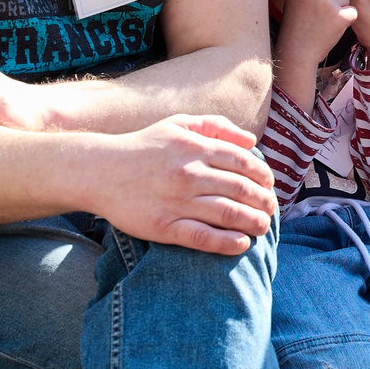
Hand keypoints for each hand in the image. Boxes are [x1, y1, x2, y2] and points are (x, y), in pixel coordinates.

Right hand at [95, 115, 277, 255]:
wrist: (99, 171)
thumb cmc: (143, 147)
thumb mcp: (178, 124)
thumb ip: (215, 127)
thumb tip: (250, 141)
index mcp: (195, 148)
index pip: (244, 163)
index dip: (264, 177)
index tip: (269, 186)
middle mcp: (190, 174)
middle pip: (242, 189)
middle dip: (264, 202)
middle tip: (270, 210)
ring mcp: (177, 201)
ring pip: (228, 213)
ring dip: (253, 222)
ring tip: (262, 227)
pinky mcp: (164, 226)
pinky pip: (203, 237)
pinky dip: (227, 243)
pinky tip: (241, 244)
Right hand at [274, 0, 357, 105]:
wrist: (297, 52)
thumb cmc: (297, 29)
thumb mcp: (296, 3)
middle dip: (332, 0)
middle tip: (317, 18)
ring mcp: (327, 1)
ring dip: (339, 11)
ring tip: (323, 24)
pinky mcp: (340, 13)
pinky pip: (351, 10)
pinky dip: (346, 20)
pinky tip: (333, 28)